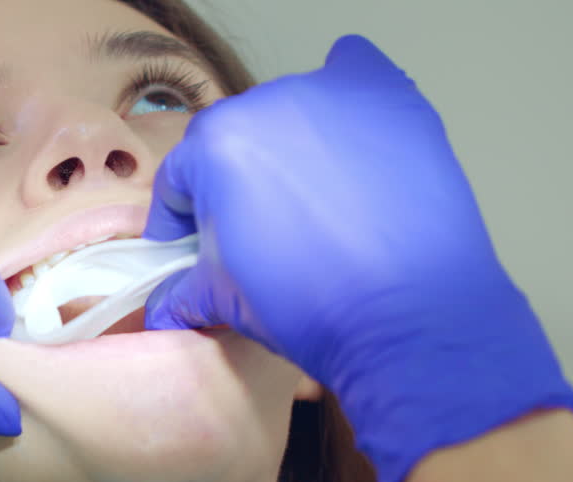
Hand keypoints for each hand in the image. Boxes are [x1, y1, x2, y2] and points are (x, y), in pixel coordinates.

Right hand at [143, 36, 572, 481]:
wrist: (410, 316)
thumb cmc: (312, 307)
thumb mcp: (228, 302)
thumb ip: (183, 292)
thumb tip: (162, 305)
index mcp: (216, 147)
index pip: (181, 178)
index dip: (184, 221)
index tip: (198, 248)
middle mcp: (267, 103)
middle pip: (235, 140)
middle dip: (239, 183)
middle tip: (264, 231)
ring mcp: (330, 94)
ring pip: (291, 113)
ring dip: (293, 147)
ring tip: (320, 200)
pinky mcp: (388, 97)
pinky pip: (354, 74)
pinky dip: (347, 99)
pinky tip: (355, 140)